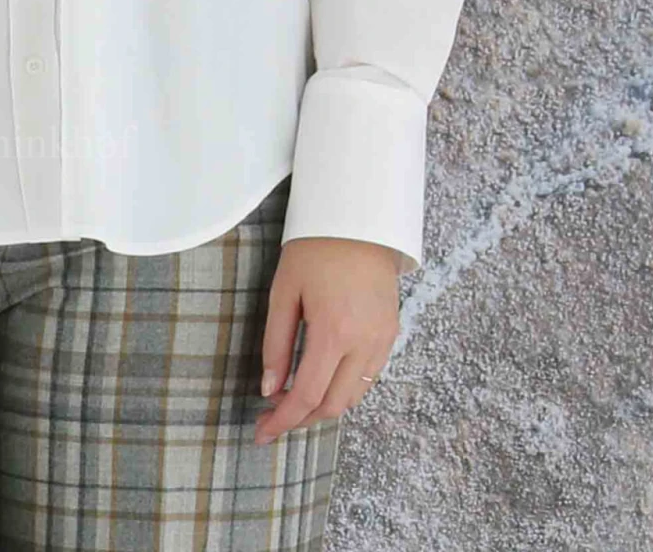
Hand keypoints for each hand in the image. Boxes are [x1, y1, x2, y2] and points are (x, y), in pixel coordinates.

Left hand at [254, 236, 400, 444]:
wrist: (360, 218)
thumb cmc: (314, 248)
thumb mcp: (284, 291)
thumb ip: (276, 343)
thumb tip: (269, 389)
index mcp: (333, 332)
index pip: (307, 396)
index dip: (283, 421)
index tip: (261, 433)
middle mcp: (363, 343)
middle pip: (333, 406)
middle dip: (302, 418)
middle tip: (274, 415)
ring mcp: (382, 340)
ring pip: (354, 396)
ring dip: (324, 405)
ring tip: (294, 397)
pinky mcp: (391, 333)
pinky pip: (368, 376)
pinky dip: (344, 387)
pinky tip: (322, 376)